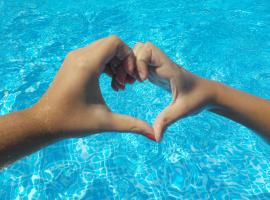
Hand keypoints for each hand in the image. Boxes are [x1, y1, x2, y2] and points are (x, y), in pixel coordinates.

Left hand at [32, 36, 154, 139]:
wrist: (45, 122)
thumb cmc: (72, 121)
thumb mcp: (105, 122)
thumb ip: (132, 125)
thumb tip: (153, 135)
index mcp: (87, 65)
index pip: (114, 43)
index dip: (128, 56)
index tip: (130, 75)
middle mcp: (79, 56)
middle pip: (110, 44)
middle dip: (123, 60)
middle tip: (126, 81)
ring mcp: (74, 58)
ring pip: (102, 49)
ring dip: (115, 63)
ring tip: (118, 84)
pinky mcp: (72, 63)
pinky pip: (94, 54)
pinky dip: (106, 64)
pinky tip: (109, 82)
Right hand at [133, 42, 216, 140]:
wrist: (207, 93)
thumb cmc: (198, 98)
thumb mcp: (182, 110)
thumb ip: (167, 121)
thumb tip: (155, 137)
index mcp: (169, 68)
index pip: (149, 50)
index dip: (140, 61)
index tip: (142, 80)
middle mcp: (162, 64)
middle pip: (140, 47)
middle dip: (130, 61)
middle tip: (131, 80)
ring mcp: (158, 67)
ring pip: (138, 52)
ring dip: (130, 64)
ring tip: (129, 82)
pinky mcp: (155, 72)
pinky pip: (140, 63)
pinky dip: (132, 69)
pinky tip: (133, 83)